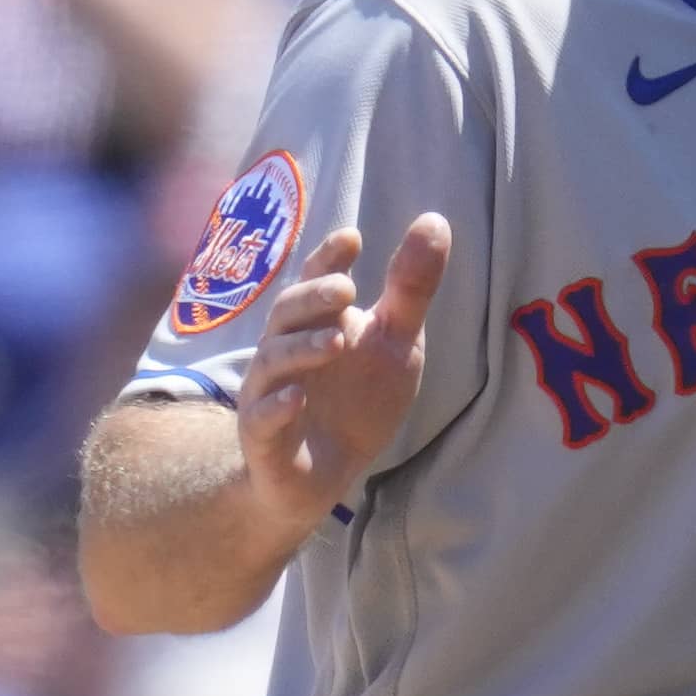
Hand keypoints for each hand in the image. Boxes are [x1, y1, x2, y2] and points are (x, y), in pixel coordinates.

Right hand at [239, 219, 447, 540]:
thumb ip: (410, 289)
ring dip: (301, 348)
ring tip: (338, 340)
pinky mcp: (262, 438)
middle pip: (287, 315)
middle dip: (312, 299)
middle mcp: (285, 351)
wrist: (325, 475)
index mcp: (317, 324)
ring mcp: (268, 393)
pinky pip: (262, 419)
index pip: (316, 282)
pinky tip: (297, 399)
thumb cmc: (357, 400)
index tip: (352, 238)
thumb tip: (434, 220)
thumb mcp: (395, 342)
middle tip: (347, 290)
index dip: (327, 259)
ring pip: (272, 362)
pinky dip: (277, 407)